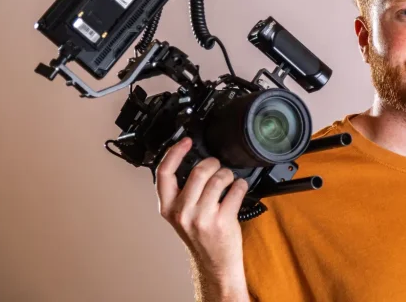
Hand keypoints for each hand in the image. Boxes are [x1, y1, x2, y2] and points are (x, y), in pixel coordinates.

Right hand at [156, 136, 249, 283]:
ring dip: (228, 174)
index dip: (175, 152)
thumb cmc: (200, 236)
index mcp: (168, 207)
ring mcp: (202, 218)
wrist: (215, 263)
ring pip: (219, 178)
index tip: (186, 141)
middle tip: (217, 166)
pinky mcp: (222, 221)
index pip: (164, 172)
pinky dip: (241, 185)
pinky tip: (239, 189)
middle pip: (198, 171)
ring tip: (229, 180)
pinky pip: (236, 190)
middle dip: (213, 163)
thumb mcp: (181, 215)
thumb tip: (191, 160)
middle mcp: (182, 212)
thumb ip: (181, 191)